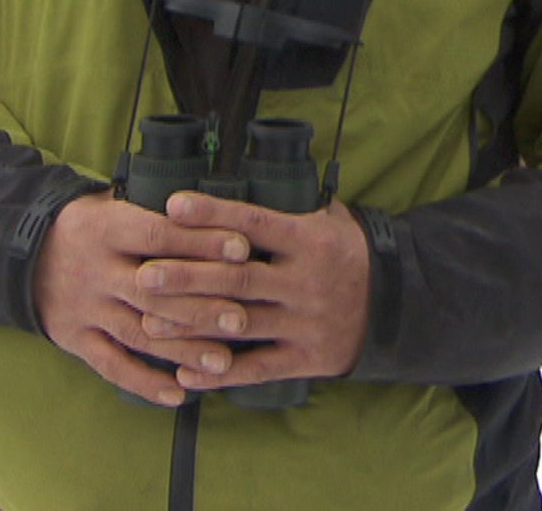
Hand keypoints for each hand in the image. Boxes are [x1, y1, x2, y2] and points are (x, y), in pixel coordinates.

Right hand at [32, 191, 254, 405]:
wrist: (19, 253)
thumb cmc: (88, 225)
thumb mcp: (111, 204)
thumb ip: (156, 212)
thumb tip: (220, 214)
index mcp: (107, 229)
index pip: (158, 236)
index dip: (200, 243)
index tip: (242, 250)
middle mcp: (95, 271)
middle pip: (153, 292)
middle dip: (200, 306)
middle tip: (243, 318)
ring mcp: (84, 309)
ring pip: (138, 333)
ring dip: (181, 350)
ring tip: (223, 363)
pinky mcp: (74, 339)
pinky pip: (110, 365)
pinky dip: (144, 383)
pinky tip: (178, 394)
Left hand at [131, 192, 371, 391]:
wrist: (398, 305)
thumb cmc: (350, 254)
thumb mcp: (332, 219)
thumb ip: (291, 203)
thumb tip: (246, 168)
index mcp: (310, 240)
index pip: (255, 222)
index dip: (213, 214)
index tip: (172, 205)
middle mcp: (306, 281)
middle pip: (238, 278)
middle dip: (187, 276)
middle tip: (144, 274)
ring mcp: (306, 322)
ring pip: (240, 324)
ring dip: (192, 325)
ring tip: (149, 322)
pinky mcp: (307, 358)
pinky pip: (258, 368)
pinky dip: (220, 373)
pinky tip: (185, 372)